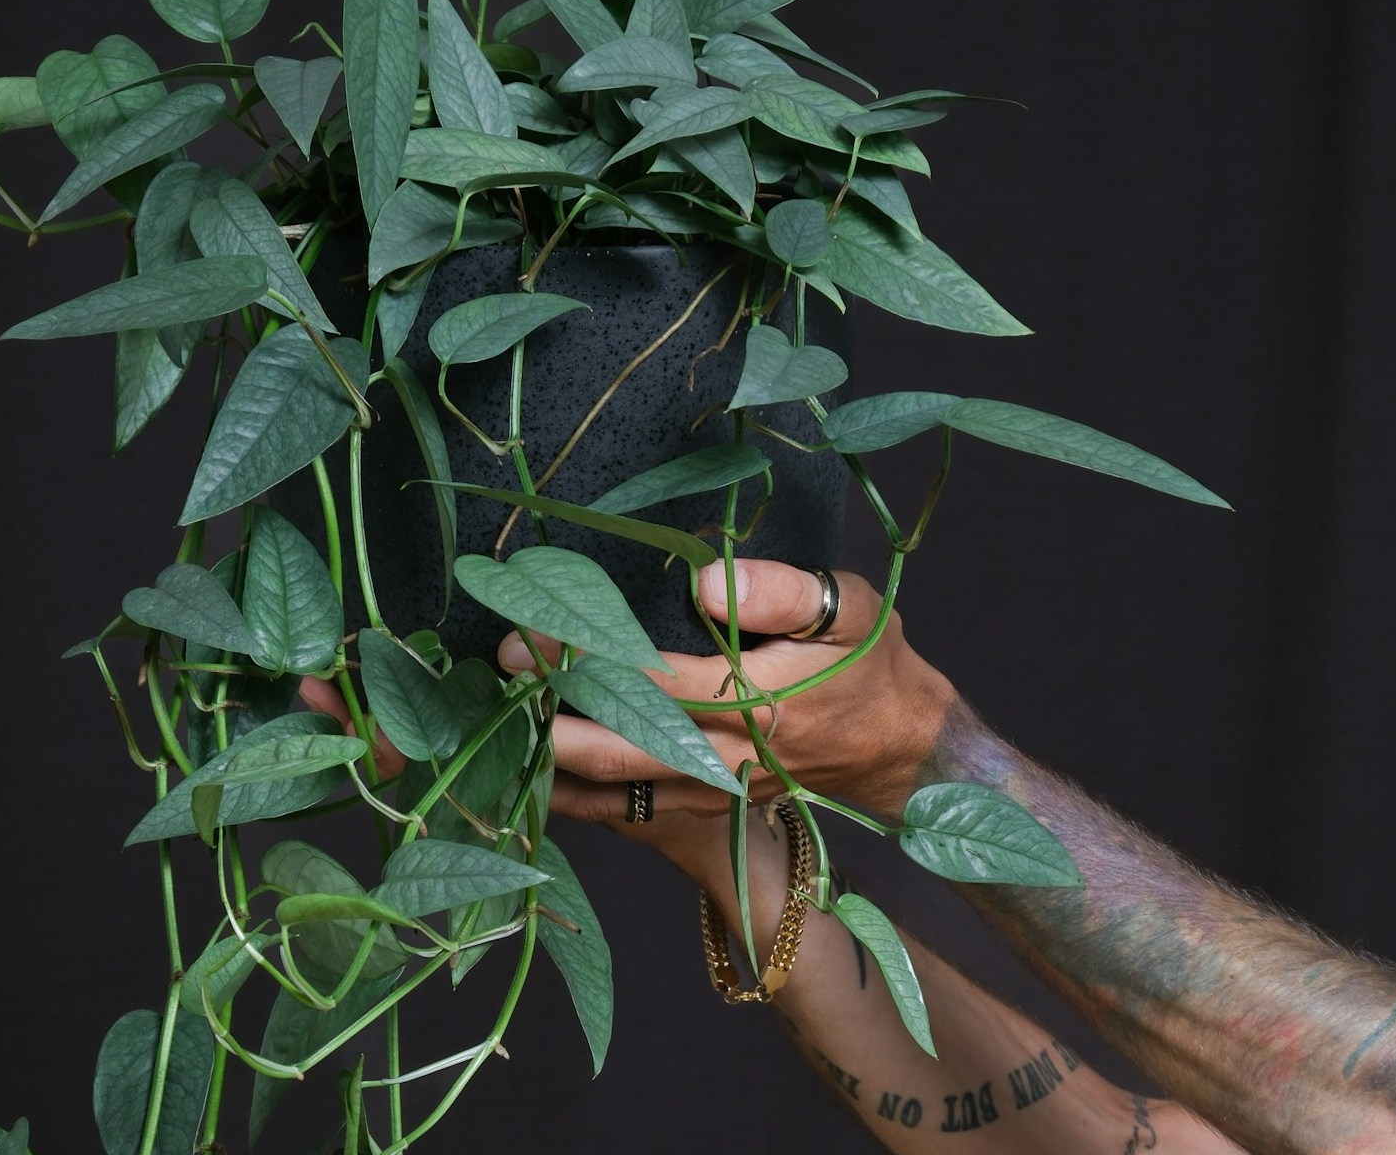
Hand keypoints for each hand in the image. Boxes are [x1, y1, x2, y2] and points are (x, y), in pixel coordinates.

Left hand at [499, 559, 955, 870]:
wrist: (899, 746)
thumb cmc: (869, 663)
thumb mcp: (850, 608)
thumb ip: (782, 591)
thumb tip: (705, 584)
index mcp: (757, 704)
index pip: (652, 680)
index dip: (585, 659)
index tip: (529, 633)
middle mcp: (727, 759)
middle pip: (618, 752)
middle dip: (548, 719)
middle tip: (498, 677)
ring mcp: (713, 793)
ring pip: (617, 794)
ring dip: (552, 764)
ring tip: (496, 725)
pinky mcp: (705, 808)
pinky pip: (630, 812)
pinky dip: (578, 798)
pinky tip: (530, 772)